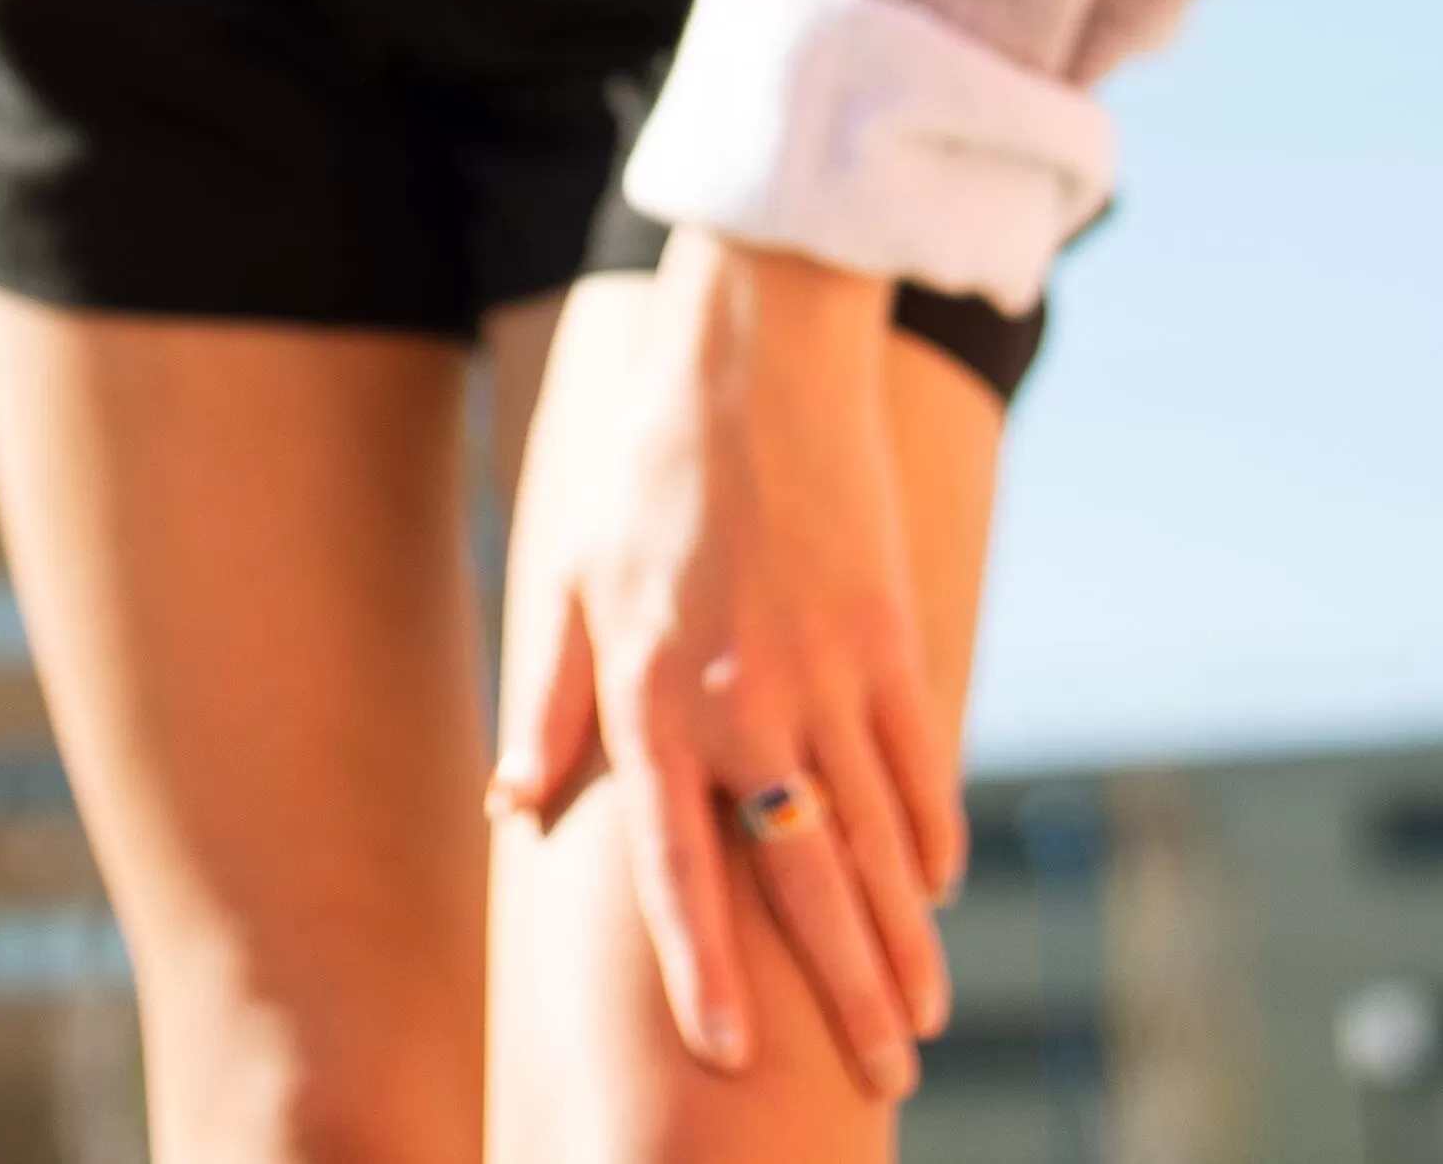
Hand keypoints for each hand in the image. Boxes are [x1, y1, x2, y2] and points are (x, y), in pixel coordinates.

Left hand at [494, 234, 961, 1099]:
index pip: (680, 868)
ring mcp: (829, 671)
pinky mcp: (889, 631)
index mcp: (656, 697)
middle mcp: (746, 702)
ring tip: (921, 1021)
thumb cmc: (652, 470)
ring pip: (878, 839)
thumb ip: (550, 704)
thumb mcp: (573, 580)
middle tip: (886, 1084)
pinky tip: (933, 889)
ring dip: (904, 939)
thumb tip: (509, 809)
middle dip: (847, 994)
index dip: (704, 968)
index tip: (731, 1056)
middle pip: (807, 880)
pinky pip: (918, 758)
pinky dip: (931, 832)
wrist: (758, 358)